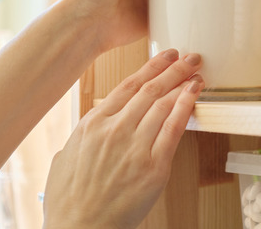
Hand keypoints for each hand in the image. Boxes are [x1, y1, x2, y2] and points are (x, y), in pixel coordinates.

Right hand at [42, 49, 203, 228]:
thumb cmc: (69, 202)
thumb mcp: (64, 158)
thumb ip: (81, 139)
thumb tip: (90, 131)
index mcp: (92, 124)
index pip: (128, 86)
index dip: (151, 68)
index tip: (165, 58)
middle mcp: (114, 130)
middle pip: (150, 90)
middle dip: (173, 70)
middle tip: (188, 58)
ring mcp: (134, 147)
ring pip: (163, 105)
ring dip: (183, 84)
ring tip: (196, 73)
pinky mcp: (153, 167)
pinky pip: (174, 129)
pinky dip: (185, 108)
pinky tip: (194, 95)